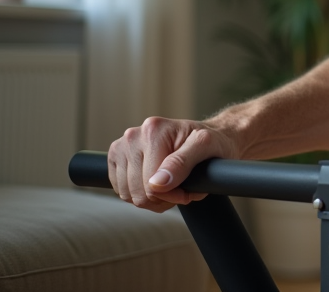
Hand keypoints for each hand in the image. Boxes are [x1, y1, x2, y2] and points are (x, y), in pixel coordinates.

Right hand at [108, 117, 238, 211]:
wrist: (209, 137)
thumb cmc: (212, 142)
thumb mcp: (206, 148)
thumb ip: (182, 163)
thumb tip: (156, 183)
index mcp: (153, 130)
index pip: (151, 185)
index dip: (172, 195)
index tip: (188, 190)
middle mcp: (134, 135)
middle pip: (136, 192)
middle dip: (161, 198)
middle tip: (180, 188)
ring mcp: (123, 146)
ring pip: (127, 194)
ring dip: (150, 198)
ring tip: (170, 186)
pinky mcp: (117, 157)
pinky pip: (120, 189)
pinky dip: (138, 193)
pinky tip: (156, 183)